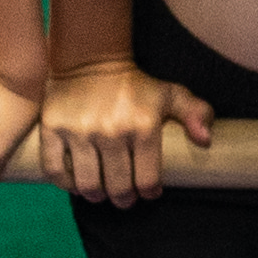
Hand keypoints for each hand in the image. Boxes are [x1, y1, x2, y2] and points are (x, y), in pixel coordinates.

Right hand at [42, 59, 209, 209]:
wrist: (90, 59)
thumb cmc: (135, 84)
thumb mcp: (169, 94)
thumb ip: (196, 113)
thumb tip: (205, 141)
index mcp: (143, 126)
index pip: (147, 180)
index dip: (148, 192)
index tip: (147, 192)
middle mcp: (111, 131)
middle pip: (118, 188)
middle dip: (123, 198)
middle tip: (123, 196)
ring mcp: (79, 131)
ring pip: (88, 184)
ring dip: (96, 195)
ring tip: (100, 191)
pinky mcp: (52, 129)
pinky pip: (55, 170)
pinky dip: (65, 184)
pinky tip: (75, 182)